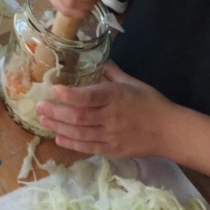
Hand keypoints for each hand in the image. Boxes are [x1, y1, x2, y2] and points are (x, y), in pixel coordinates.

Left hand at [35, 62, 175, 157]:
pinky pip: (89, 147)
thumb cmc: (150, 102)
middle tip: (39, 106)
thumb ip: (111, 72)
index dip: (69, 94)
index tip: (53, 89)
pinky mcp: (113, 150)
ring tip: (43, 119)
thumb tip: (97, 59)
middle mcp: (111, 117)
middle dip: (56, 111)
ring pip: (80, 133)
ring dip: (59, 126)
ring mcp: (111, 136)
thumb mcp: (131, 82)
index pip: (88, 96)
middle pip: (79, 116)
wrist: (170, 131)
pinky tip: (58, 138)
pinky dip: (72, 143)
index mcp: (115, 96)